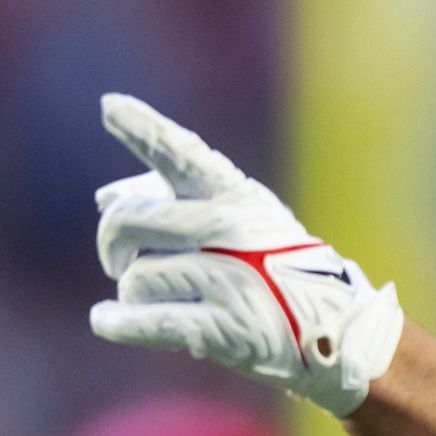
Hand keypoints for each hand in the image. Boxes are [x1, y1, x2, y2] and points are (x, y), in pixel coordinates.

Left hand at [88, 94, 404, 414]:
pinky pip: (146, 321)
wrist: (330, 324)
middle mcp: (230, 229)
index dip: (144, 128)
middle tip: (117, 259)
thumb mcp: (235, 215)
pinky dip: (117, 322)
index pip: (181, 154)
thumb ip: (169, 198)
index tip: (110, 106)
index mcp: (232, 194)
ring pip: (133, 279)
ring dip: (134, 291)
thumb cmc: (268, 260)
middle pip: (127, 221)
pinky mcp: (225, 329)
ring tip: (161, 296)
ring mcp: (230, 279)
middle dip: (111, 243)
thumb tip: (106, 198)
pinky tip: (106, 319)